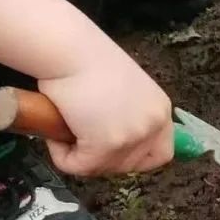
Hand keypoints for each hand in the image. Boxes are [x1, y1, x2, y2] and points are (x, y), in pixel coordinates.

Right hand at [38, 43, 173, 177]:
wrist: (70, 50)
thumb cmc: (88, 62)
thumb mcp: (125, 91)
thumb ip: (130, 116)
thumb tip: (118, 145)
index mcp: (160, 109)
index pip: (162, 154)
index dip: (135, 158)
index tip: (112, 152)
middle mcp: (154, 124)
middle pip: (130, 167)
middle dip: (103, 158)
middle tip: (83, 135)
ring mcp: (132, 136)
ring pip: (101, 168)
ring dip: (79, 154)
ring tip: (70, 124)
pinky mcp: (106, 146)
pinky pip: (77, 167)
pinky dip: (62, 154)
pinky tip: (58, 130)